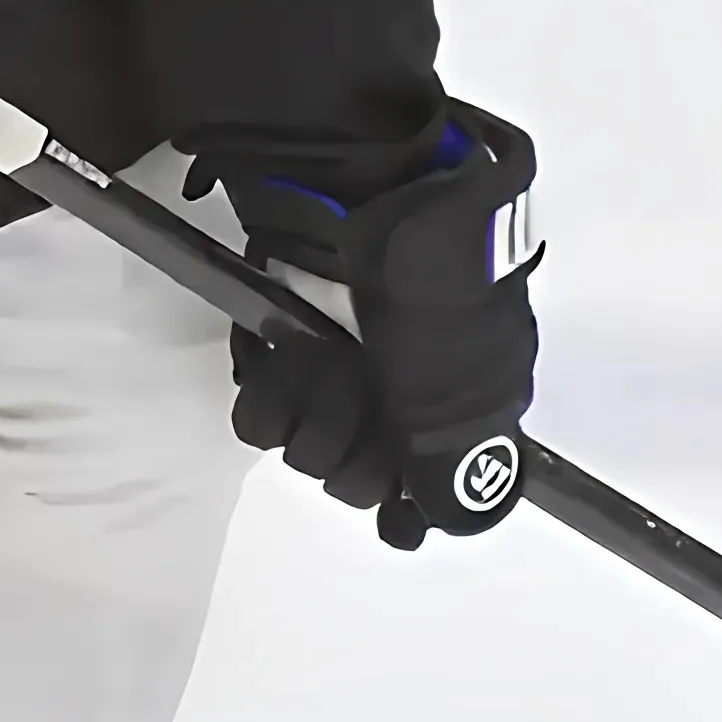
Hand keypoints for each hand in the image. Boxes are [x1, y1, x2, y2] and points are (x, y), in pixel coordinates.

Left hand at [222, 105, 539, 547]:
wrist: (371, 197)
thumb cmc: (434, 296)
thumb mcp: (462, 385)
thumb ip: (453, 460)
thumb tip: (447, 525)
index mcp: (456, 402)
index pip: (423, 484)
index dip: (398, 498)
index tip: (387, 510)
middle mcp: (397, 394)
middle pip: (358, 475)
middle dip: (349, 446)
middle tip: (356, 392)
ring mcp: (341, 368)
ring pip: (305, 447)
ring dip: (307, 411)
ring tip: (319, 359)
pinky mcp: (285, 344)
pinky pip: (259, 412)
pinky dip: (263, 392)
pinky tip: (282, 357)